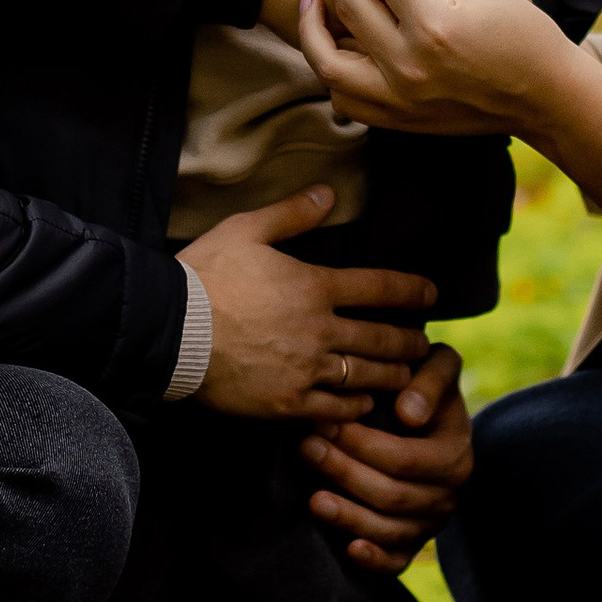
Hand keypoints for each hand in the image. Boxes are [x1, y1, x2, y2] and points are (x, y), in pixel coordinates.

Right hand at [181, 186, 438, 418]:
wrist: (169, 330)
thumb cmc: (204, 275)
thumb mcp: (245, 230)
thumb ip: (292, 213)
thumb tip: (329, 192)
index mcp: (314, 287)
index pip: (380, 288)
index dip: (412, 291)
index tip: (432, 295)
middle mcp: (319, 331)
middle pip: (382, 339)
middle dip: (409, 342)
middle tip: (424, 345)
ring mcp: (305, 371)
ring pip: (366, 377)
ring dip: (392, 376)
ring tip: (405, 376)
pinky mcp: (286, 404)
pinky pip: (334, 409)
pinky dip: (355, 407)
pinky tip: (363, 404)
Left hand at [300, 0, 551, 136]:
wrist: (548, 99)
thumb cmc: (524, 37)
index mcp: (434, 26)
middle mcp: (409, 65)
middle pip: (353, 4)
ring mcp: (401, 98)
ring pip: (330, 62)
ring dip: (315, 27)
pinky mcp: (400, 120)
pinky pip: (346, 99)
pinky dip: (332, 72)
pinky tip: (336, 45)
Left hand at [303, 346, 472, 571]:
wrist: (425, 412)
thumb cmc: (422, 384)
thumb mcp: (436, 364)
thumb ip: (432, 378)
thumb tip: (410, 414)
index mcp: (455, 454)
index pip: (405, 460)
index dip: (363, 446)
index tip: (327, 424)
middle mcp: (448, 493)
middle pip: (392, 496)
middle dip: (344, 473)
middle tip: (306, 447)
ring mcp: (431, 521)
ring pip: (389, 531)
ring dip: (348, 516)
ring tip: (313, 498)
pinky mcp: (413, 541)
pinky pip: (398, 561)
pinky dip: (375, 559)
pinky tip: (350, 548)